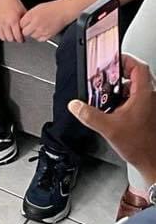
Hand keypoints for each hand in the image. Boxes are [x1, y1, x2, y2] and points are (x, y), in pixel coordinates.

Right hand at [0, 0, 26, 42]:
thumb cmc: (14, 3)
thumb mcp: (23, 13)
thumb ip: (25, 23)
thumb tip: (28, 31)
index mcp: (13, 21)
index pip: (17, 36)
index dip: (21, 39)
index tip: (22, 39)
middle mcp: (4, 23)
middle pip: (10, 39)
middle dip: (14, 39)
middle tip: (17, 37)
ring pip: (2, 37)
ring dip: (7, 37)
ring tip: (11, 35)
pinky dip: (0, 34)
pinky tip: (4, 31)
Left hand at [19, 0, 75, 41]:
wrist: (63, 11)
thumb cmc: (51, 8)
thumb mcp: (36, 8)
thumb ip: (28, 16)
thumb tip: (23, 22)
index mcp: (31, 15)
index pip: (20, 24)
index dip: (22, 25)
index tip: (24, 25)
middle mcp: (36, 23)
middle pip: (25, 32)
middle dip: (26, 30)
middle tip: (29, 27)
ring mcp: (42, 30)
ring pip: (32, 36)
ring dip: (33, 34)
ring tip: (37, 28)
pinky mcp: (48, 35)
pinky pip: (40, 39)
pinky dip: (40, 37)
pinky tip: (42, 31)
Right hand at [69, 55, 155, 184]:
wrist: (154, 164)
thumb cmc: (141, 147)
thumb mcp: (108, 128)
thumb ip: (89, 114)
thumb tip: (75, 105)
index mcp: (144, 95)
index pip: (138, 66)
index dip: (125, 59)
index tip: (112, 60)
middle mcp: (151, 99)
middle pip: (137, 75)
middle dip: (119, 75)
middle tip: (106, 77)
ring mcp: (151, 107)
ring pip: (137, 89)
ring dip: (121, 89)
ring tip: (108, 95)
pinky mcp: (150, 116)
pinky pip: (138, 100)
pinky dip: (125, 100)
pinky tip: (115, 111)